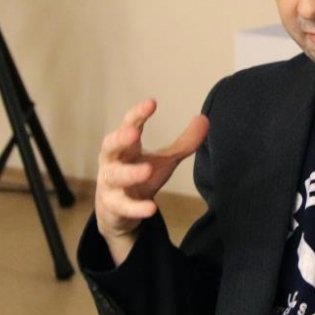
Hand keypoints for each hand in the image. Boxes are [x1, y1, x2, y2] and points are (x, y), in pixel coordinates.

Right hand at [96, 98, 208, 264]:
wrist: (119, 212)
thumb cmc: (141, 175)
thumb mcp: (164, 159)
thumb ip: (184, 143)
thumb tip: (204, 119)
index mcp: (126, 146)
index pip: (129, 125)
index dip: (138, 114)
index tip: (152, 103)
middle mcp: (113, 162)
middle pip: (111, 146)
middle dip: (120, 139)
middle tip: (134, 132)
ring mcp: (110, 185)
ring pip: (115, 177)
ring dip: (130, 173)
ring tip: (147, 170)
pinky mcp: (114, 207)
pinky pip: (123, 207)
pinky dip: (136, 207)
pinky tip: (151, 208)